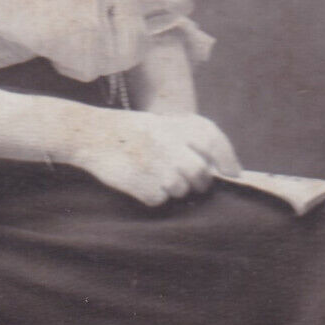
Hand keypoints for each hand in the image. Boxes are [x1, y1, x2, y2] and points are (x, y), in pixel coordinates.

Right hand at [67, 109, 240, 206]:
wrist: (90, 133)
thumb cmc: (129, 132)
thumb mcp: (159, 124)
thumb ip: (186, 139)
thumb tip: (215, 167)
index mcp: (174, 125)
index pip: (212, 140)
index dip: (228, 159)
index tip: (235, 175)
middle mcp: (168, 143)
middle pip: (201, 173)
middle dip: (200, 183)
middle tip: (192, 185)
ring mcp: (155, 164)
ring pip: (181, 190)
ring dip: (174, 190)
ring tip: (156, 178)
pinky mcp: (140, 183)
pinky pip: (159, 200)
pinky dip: (152, 197)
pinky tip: (139, 184)